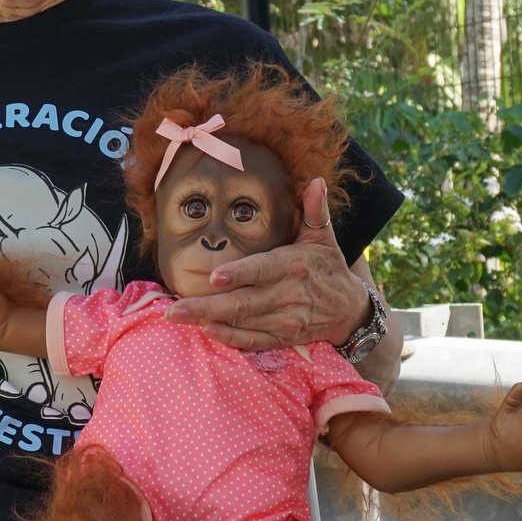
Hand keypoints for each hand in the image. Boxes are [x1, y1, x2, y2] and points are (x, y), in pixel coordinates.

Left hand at [162, 177, 368, 351]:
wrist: (349, 310)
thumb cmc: (328, 267)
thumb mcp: (323, 237)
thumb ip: (314, 210)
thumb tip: (315, 180)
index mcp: (293, 266)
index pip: (262, 270)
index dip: (239, 274)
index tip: (214, 277)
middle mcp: (287, 295)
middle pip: (242, 302)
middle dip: (205, 306)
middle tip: (172, 309)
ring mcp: (284, 320)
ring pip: (242, 323)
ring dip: (209, 321)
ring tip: (178, 317)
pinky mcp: (282, 337)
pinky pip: (253, 340)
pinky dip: (231, 338)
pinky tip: (207, 331)